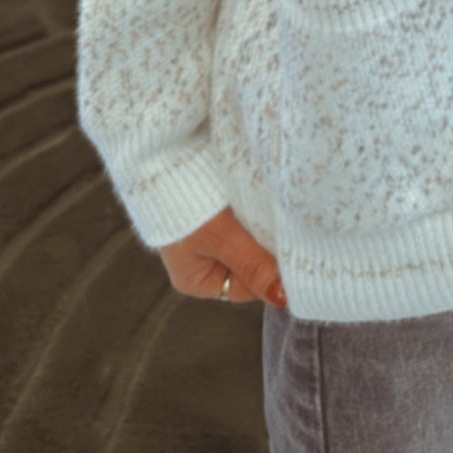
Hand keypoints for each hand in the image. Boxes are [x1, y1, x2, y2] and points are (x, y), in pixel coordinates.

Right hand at [158, 204, 287, 308]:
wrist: (164, 154)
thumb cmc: (184, 202)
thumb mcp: (221, 238)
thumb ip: (253, 267)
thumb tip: (283, 298)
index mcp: (195, 279)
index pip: (246, 288)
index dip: (268, 271)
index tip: (287, 254)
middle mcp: (201, 260)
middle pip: (248, 261)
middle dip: (265, 247)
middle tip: (282, 229)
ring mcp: (208, 233)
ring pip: (249, 238)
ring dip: (261, 226)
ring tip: (268, 210)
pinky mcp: (216, 207)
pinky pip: (244, 217)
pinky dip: (254, 209)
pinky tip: (261, 197)